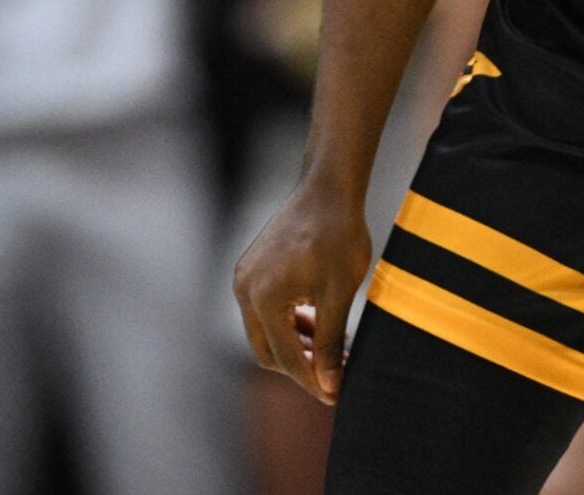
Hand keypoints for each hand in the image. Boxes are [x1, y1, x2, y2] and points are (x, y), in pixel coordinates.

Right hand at [234, 180, 372, 403]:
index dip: (312, 380)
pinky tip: (317, 321)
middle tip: (333, 375)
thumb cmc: (338, 235)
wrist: (328, 189)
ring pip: (265, 331)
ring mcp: (245, 277)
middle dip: (300, 368)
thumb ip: (329, 342)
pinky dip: (288, 322)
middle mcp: (245, 290)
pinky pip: (265, 309)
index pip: (286, 358)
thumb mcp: (339, 294)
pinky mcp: (252, 268)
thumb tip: (328, 384)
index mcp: (263, 299)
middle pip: (267, 351)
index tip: (336, 394)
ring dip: (295, 345)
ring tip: (332, 348)